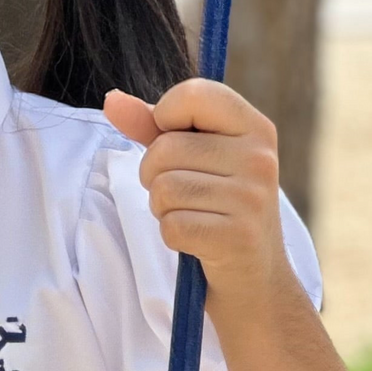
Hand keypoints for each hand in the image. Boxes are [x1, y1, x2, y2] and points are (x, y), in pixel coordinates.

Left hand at [102, 78, 289, 313]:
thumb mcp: (195, 158)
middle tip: (183, 193)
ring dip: (163, 208)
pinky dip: (172, 235)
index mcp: (255, 127)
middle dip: (155, 174)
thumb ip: (154, 127)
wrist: (253, 276)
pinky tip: (196, 239)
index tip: (173, 140)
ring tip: (191, 214)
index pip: (193, 94)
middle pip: (166, 148)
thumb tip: (111, 100)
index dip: (164, 116)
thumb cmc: (217, 207)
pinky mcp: (237, 236)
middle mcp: (259, 158)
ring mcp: (252, 198)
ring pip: (164, 188)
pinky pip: (171, 225)